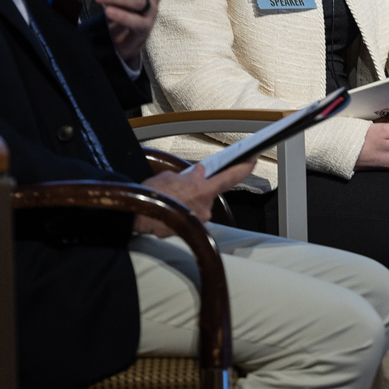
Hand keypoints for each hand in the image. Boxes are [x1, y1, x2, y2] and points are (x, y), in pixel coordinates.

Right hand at [134, 158, 254, 235]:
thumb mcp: (170, 176)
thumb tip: (199, 173)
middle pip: (209, 192)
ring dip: (190, 198)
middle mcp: (204, 207)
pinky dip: (185, 207)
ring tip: (173, 195)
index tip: (252, 160)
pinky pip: (192, 212)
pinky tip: (172, 204)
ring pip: (200, 203)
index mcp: (202, 190)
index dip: (243, 168)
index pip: (230, 177)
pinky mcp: (190, 227)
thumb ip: (189, 176)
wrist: (137, 217)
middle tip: (183, 183)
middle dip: (200, 186)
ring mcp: (198, 219)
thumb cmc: (152, 196)